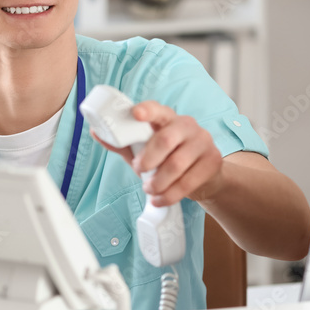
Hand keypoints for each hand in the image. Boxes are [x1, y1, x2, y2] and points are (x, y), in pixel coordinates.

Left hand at [90, 100, 223, 205]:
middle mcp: (187, 125)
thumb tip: (96, 131)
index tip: (135, 114)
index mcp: (167, 118)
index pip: (157, 109)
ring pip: (177, 164)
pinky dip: (170, 194)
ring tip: (149, 189)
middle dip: (148, 159)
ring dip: (158, 181)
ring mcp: (203, 142)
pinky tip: (160, 199)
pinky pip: (189, 181)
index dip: (146, 110)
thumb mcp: (144, 149)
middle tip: (139, 171)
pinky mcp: (213, 162)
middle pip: (166, 139)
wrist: (204, 174)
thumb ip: (123, 142)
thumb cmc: (167, 157)